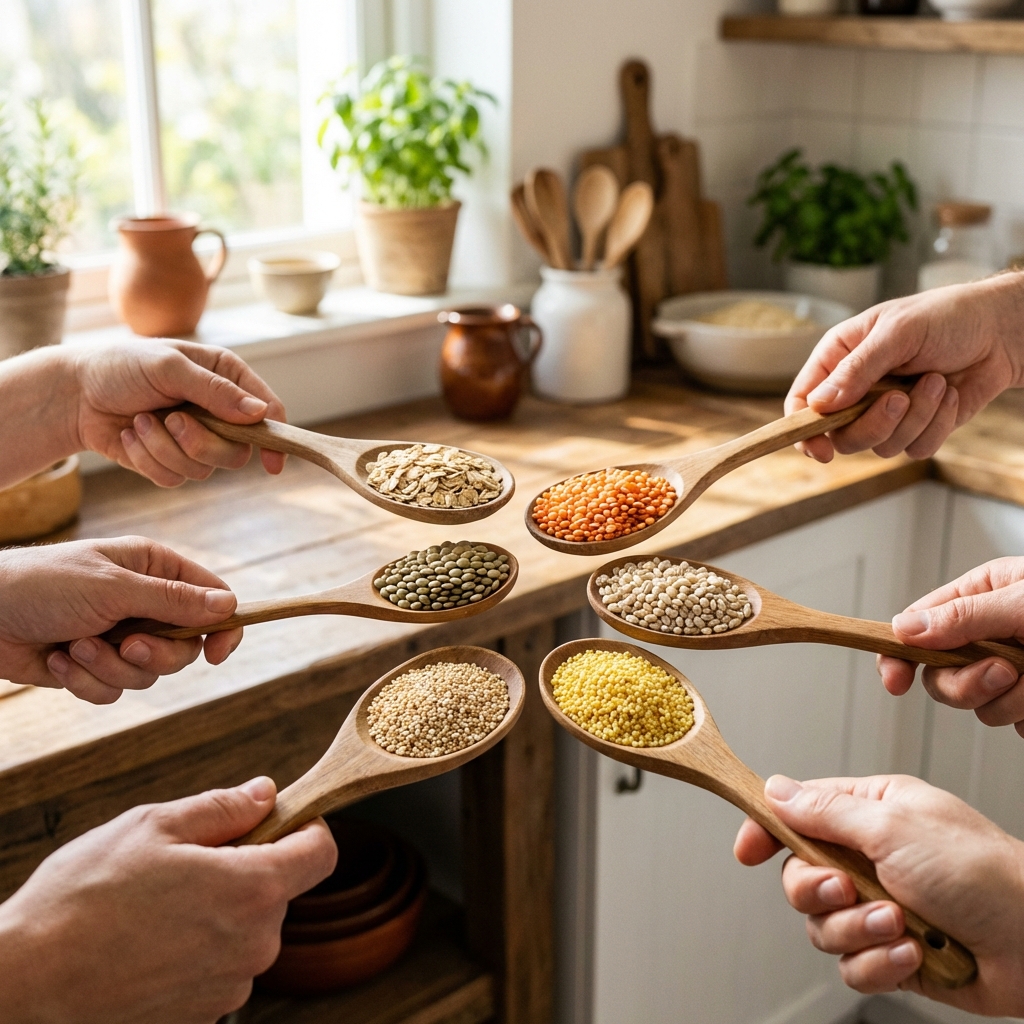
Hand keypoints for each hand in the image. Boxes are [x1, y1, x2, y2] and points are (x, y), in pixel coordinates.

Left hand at [0, 537, 242, 703]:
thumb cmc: (43, 585)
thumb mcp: (114, 588)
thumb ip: (173, 600)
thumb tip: (229, 605)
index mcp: (154, 569)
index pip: (211, 598)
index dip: (221, 627)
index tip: (216, 655)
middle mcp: (143, 602)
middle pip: (184, 645)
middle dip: (153, 654)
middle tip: (125, 646)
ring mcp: (120, 635)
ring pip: (148, 673)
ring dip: (109, 667)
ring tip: (76, 646)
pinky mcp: (95, 665)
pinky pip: (114, 690)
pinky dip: (86, 681)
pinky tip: (58, 659)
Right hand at [0, 777, 336, 1023]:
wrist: (24, 985)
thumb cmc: (82, 902)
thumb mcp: (153, 827)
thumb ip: (223, 808)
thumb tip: (265, 794)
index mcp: (252, 890)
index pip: (322, 853)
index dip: (307, 828)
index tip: (282, 820)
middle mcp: (253, 946)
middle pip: (279, 891)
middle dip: (247, 868)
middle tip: (189, 861)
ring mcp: (228, 988)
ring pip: (247, 931)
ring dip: (219, 912)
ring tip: (157, 907)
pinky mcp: (201, 1017)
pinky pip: (219, 968)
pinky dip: (197, 950)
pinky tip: (150, 943)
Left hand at [72, 338, 286, 485]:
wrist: (74, 394)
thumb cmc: (120, 367)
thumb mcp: (168, 367)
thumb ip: (214, 390)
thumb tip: (258, 413)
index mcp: (225, 378)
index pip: (267, 411)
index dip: (275, 437)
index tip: (273, 463)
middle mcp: (218, 411)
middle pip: (238, 451)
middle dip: (201, 442)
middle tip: (172, 421)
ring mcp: (196, 439)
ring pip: (205, 469)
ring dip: (165, 448)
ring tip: (140, 422)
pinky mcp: (172, 461)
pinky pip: (175, 479)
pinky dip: (148, 460)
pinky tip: (131, 436)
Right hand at [733, 774, 1023, 1015]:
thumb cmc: (982, 872)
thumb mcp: (893, 824)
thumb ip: (826, 810)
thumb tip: (777, 791)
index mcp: (870, 811)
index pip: (797, 813)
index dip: (767, 830)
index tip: (748, 851)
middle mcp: (870, 857)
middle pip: (799, 876)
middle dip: (818, 891)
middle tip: (848, 889)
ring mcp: (880, 906)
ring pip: (822, 926)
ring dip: (859, 930)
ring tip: (900, 924)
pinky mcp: (892, 953)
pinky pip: (852, 965)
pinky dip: (881, 963)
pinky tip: (914, 951)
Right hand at [786, 273, 1023, 462]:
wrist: (1001, 331)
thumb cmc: (947, 317)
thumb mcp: (897, 332)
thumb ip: (857, 369)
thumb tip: (819, 405)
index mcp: (839, 360)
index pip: (802, 402)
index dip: (804, 429)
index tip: (820, 448)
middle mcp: (857, 391)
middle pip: (842, 435)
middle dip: (874, 424)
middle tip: (900, 399)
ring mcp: (886, 413)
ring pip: (881, 446)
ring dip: (916, 417)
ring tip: (937, 382)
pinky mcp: (917, 428)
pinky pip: (915, 449)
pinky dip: (937, 424)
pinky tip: (950, 395)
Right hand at [879, 557, 1023, 734]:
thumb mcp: (1023, 603)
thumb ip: (964, 615)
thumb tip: (903, 628)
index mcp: (982, 595)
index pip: (919, 624)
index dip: (899, 653)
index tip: (894, 681)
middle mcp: (991, 633)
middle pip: (940, 673)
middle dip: (968, 683)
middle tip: (1004, 672)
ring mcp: (1010, 669)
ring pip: (977, 705)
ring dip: (1009, 701)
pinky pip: (1011, 723)